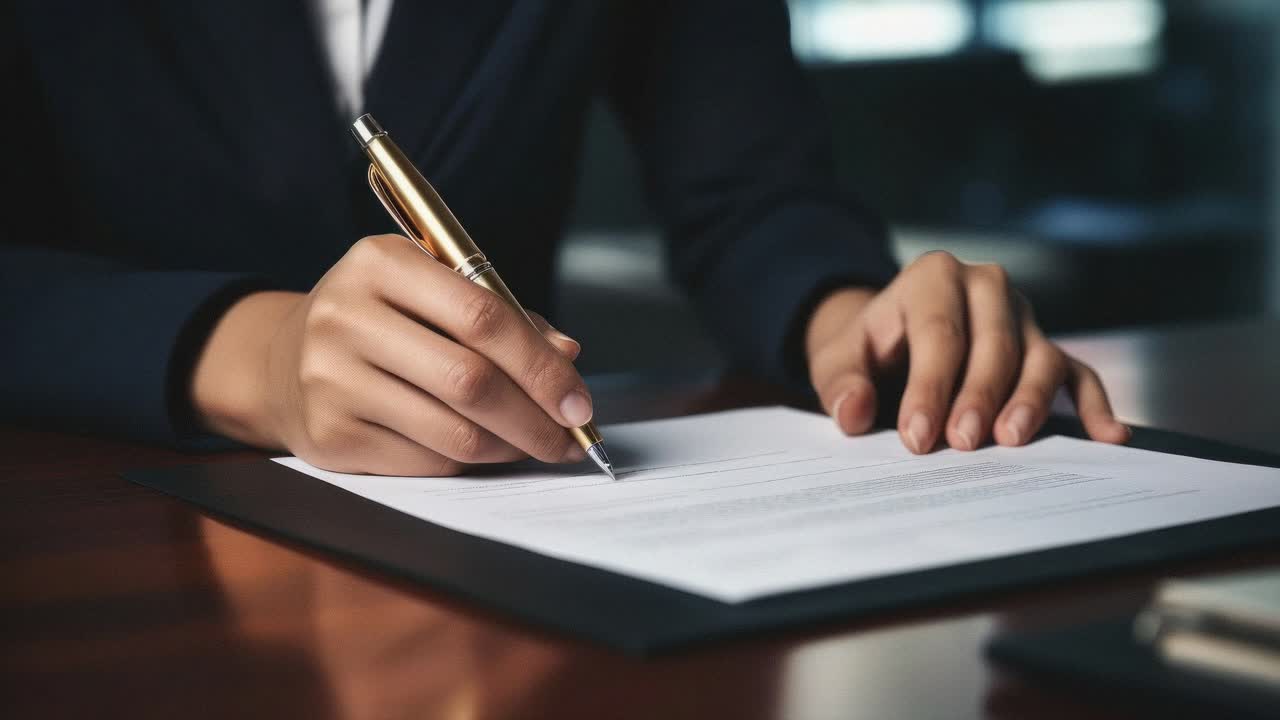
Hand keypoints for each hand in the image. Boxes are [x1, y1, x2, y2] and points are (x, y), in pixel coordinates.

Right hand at [191, 234, 590, 475]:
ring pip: (452, 431)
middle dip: (535, 418)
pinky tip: (482, 449)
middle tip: (569, 437)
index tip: (578, 399)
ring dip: (509, 445)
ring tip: (534, 443)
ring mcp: (330, 380)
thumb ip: (503, 315)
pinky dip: (468, 460)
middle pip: (470, 380)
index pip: (482, 315)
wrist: (282, 360)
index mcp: (380, 262)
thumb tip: (568, 357)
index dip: (541, 364)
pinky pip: (426, 461)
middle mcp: (346, 316)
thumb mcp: (432, 290)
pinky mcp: (329, 436)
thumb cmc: (382, 318)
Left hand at [805, 251, 1129, 452]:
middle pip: (992, 343)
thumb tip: (853, 412)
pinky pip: (1077, 374)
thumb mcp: (838, 360)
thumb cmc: (868, 352)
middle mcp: (987, 286)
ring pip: (1037, 357)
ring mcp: (1023, 317)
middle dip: (977, 396)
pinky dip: (1093, 405)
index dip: (928, 386)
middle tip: (962, 443)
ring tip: (1010, 441)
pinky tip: (1107, 436)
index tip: (916, 436)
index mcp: (933, 276)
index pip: (938, 333)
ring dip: (1028, 400)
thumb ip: (841, 384)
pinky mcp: (1047, 348)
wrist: (891, 344)